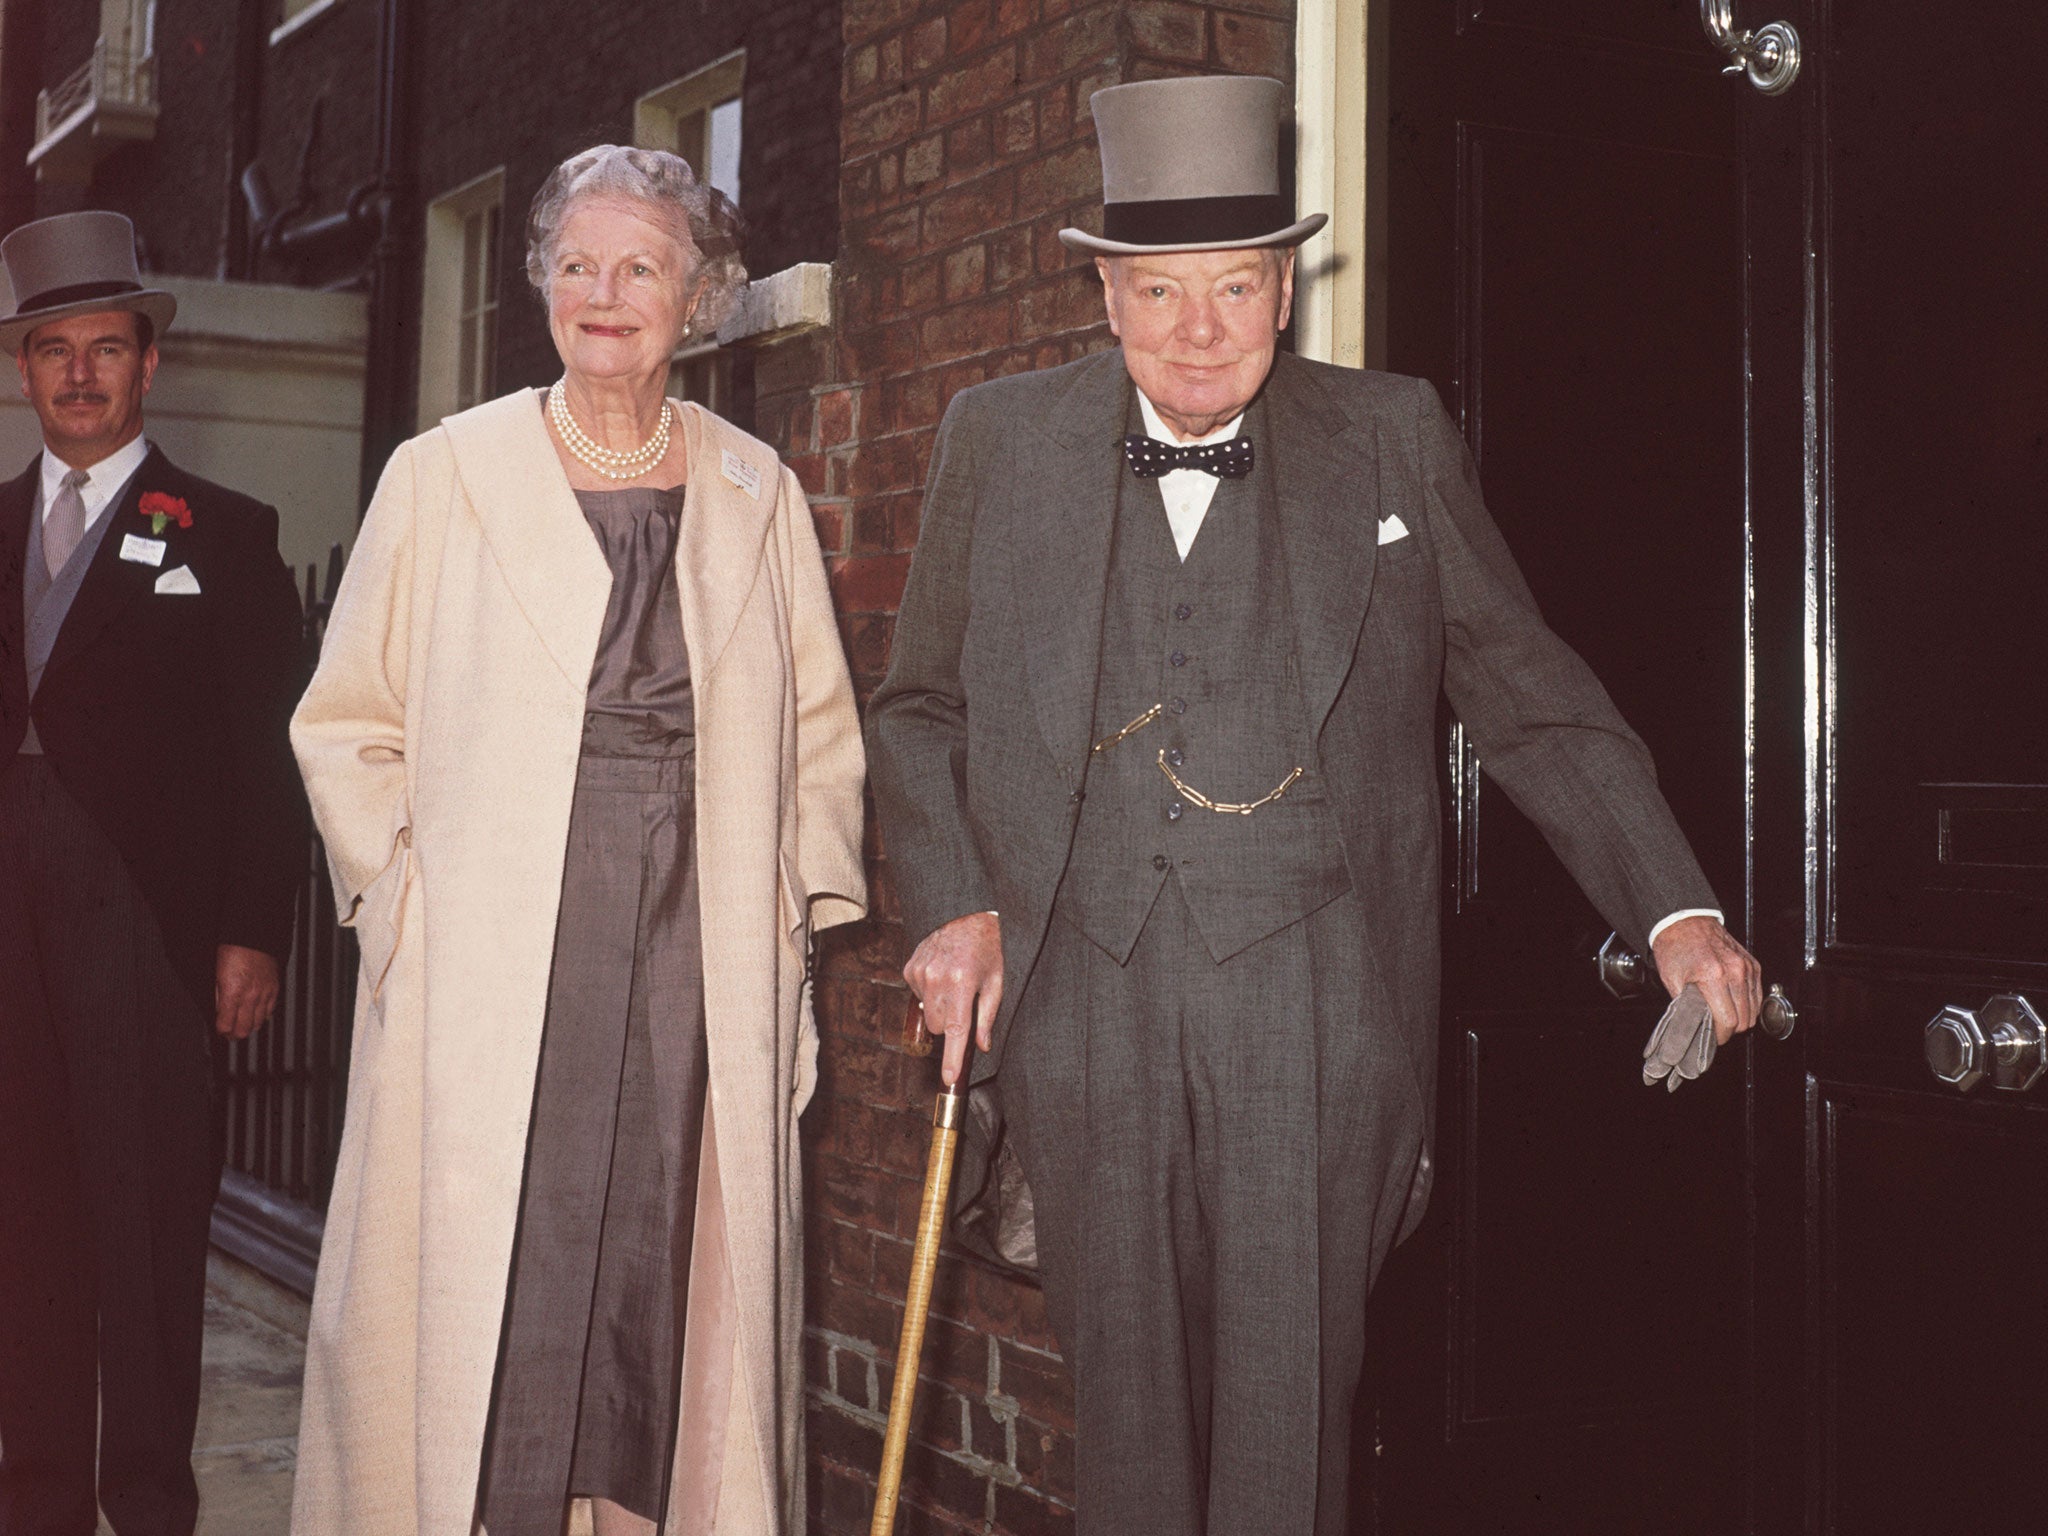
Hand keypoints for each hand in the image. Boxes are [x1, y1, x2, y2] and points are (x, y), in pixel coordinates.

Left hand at [215, 943, 280, 1039]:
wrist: (254, 938)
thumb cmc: (233, 952)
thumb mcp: (217, 976)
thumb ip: (219, 997)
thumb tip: (220, 1011)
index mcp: (233, 994)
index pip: (226, 1024)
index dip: (221, 1031)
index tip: (220, 1030)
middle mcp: (251, 997)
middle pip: (244, 1029)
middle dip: (235, 1034)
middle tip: (230, 1033)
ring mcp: (265, 994)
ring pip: (259, 1023)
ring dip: (249, 1027)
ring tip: (243, 1025)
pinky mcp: (274, 989)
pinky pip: (270, 1011)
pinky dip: (263, 1016)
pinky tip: (257, 1015)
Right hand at [904, 911, 1001, 1085]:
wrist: (965, 913)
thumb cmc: (987, 948)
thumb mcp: (996, 981)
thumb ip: (987, 1016)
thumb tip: (982, 1046)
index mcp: (962, 983)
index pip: (956, 1030)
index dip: (953, 1057)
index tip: (949, 1077)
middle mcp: (937, 979)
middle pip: (938, 1026)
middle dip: (950, 1023)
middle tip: (965, 1002)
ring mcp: (920, 972)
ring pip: (926, 1013)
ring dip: (939, 1007)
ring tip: (954, 983)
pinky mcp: (910, 968)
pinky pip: (917, 995)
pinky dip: (929, 992)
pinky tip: (941, 974)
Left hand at [1650, 916, 1760, 1046]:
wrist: (1685, 922)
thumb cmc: (1676, 947)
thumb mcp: (1672, 980)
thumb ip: (1686, 1006)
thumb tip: (1693, 1027)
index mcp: (1713, 976)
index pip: (1728, 1020)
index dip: (1720, 1035)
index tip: (1713, 1037)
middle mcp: (1735, 971)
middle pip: (1744, 1019)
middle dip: (1730, 1029)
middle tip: (1716, 1028)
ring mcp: (1746, 967)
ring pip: (1754, 1010)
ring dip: (1741, 1018)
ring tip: (1724, 1016)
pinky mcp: (1753, 965)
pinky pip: (1758, 995)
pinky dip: (1748, 1004)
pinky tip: (1733, 1003)